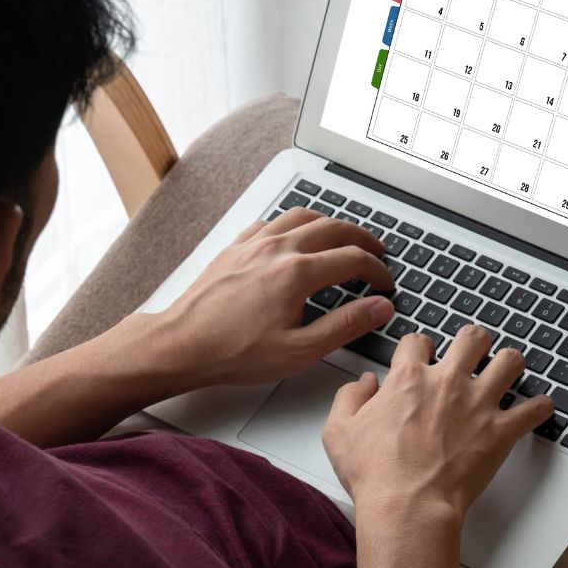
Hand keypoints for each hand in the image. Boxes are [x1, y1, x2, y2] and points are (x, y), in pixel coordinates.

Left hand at [154, 208, 397, 386]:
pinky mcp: (235, 247)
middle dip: (362, 238)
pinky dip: (294, 223)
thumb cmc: (233, 351)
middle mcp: (277, 248)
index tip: (384, 283)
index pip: (353, 259)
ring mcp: (254, 243)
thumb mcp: (300, 351)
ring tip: (343, 236)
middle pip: (333, 228)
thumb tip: (378, 308)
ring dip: (330, 223)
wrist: (183, 344)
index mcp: (297, 273)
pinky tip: (295, 236)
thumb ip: (345, 325)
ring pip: (303, 216)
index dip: (377, 270)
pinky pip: (272, 221)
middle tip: (376, 251)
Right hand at [321, 326, 553, 517]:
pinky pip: (535, 409)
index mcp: (408, 378)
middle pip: (472, 338)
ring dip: (510, 364)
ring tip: (507, 370)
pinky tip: (538, 408)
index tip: (421, 358)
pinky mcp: (501, 431)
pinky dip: (539, 407)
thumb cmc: (375, 475)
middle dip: (473, 342)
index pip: (418, 340)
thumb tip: (363, 384)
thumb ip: (348, 398)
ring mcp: (479, 404)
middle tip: (472, 354)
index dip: (419, 348)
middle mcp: (448, 382)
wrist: (408, 507)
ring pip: (510, 361)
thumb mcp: (338, 432)